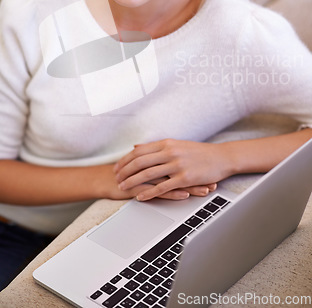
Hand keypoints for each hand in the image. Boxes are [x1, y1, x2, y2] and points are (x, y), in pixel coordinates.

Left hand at [114, 139, 230, 200]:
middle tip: (115, 178)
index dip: (125, 160)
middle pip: (139, 161)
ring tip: (123, 188)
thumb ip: (155, 146)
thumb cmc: (199, 152)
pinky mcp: (184, 178)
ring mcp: (177, 164)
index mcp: (166, 143)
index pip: (139, 151)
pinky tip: (140, 197)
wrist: (221, 157)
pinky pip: (162, 187)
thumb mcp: (176, 144)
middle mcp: (170, 152)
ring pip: (148, 174)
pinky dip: (149, 193)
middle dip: (124, 171)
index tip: (117, 167)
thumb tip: (136, 146)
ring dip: (132, 182)